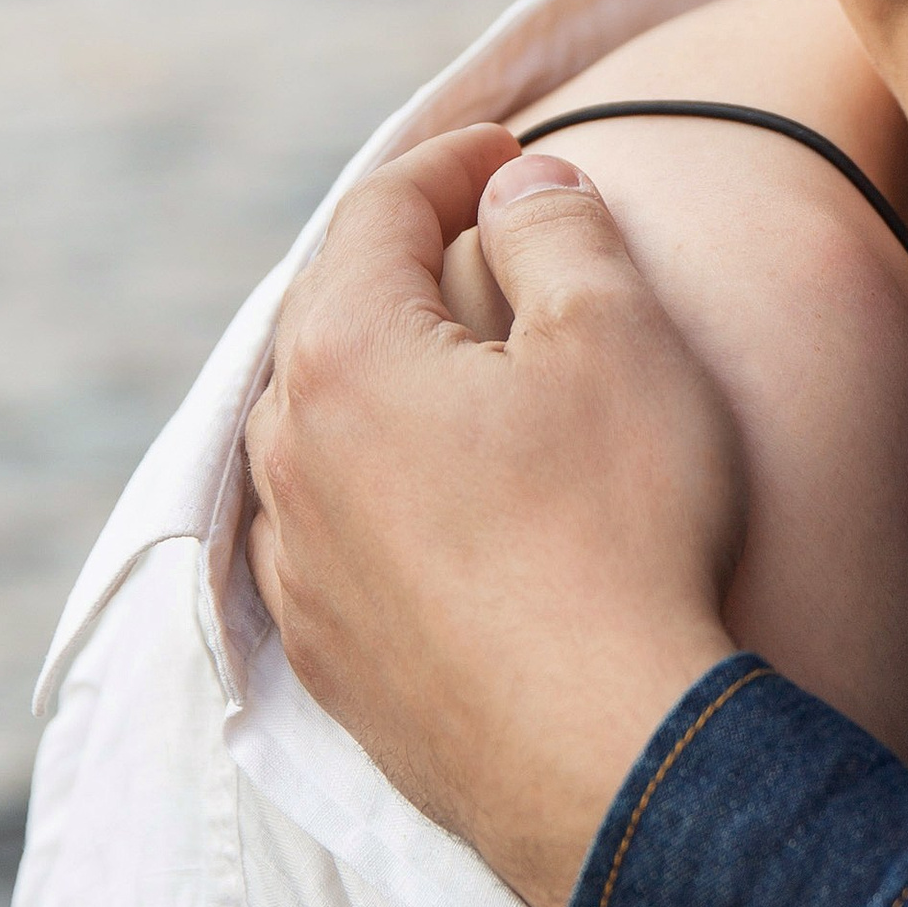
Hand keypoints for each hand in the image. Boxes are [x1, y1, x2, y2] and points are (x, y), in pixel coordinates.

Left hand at [244, 129, 744, 906]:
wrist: (604, 755)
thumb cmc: (619, 530)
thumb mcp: (617, 336)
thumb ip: (560, 231)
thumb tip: (520, 186)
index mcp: (343, 357)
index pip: (377, 213)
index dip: (450, 163)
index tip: (512, 150)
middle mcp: (288, 456)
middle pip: (329, 315)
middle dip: (399, 260)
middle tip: (471, 229)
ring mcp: (298, 566)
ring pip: (316, 429)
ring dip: (378, 377)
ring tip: (448, 357)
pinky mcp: (328, 655)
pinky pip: (328, 533)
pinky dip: (374, 485)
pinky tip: (428, 496)